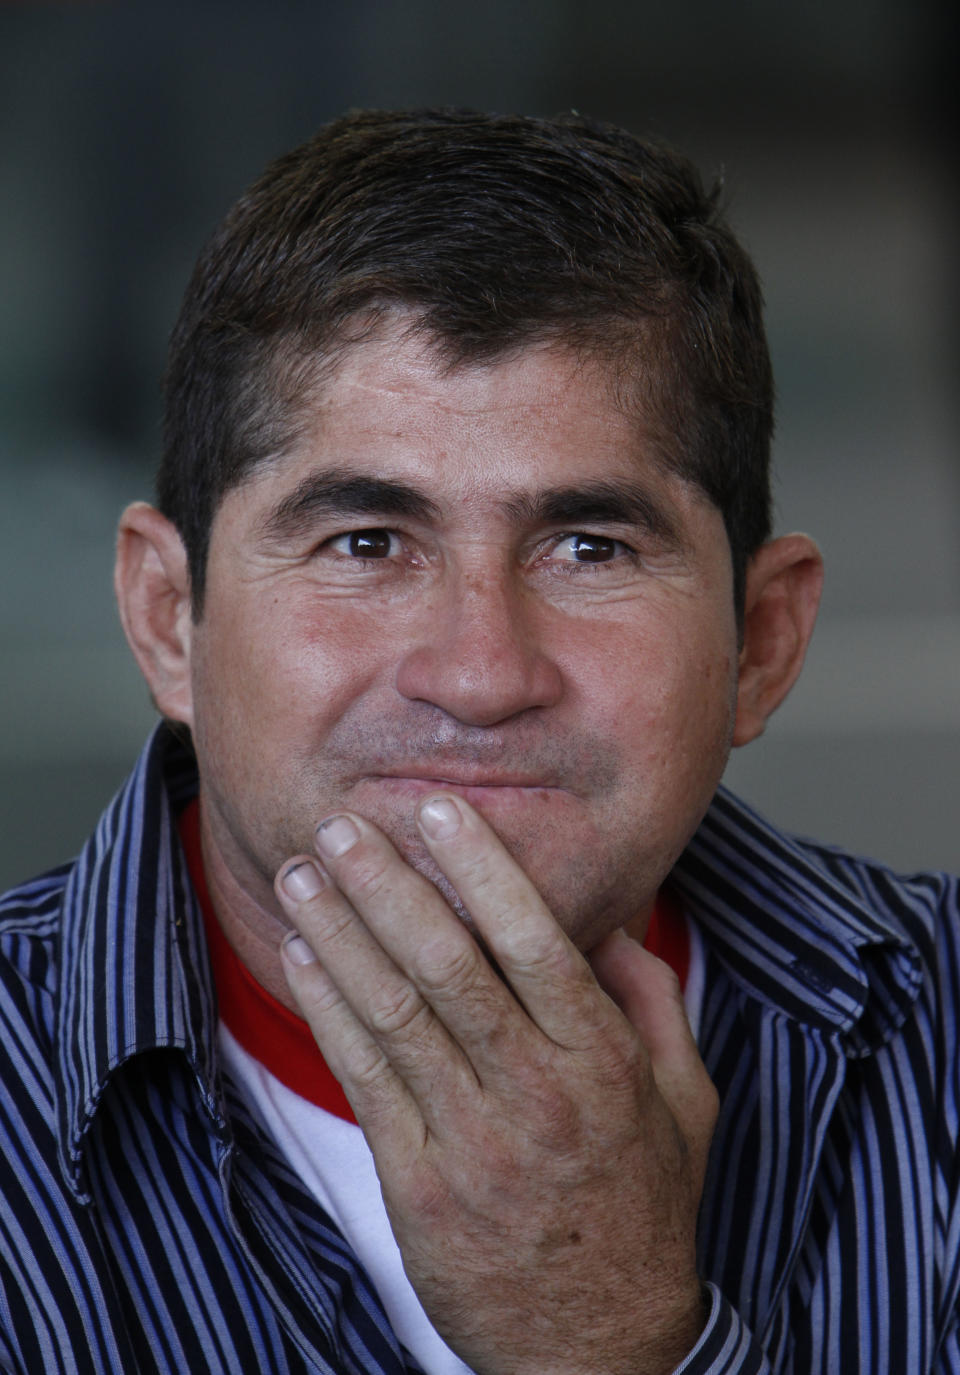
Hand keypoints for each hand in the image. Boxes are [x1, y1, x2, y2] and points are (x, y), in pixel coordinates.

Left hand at [274, 793, 717, 1374]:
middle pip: (448, 967)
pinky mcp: (417, 1183)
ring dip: (339, 936)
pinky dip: (328, 1010)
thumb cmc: (642, 1208)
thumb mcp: (686, 1102)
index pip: (535, 943)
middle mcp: (534, 1092)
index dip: (482, 870)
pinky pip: (365, 1080)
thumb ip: (653, 1002)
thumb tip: (612, 919)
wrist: (597, 1346)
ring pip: (394, 1014)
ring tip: (301, 874)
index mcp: (601, 1063)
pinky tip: (300, 957)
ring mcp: (470, 1140)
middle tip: (343, 824)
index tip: (438, 811)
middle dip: (387, 887)